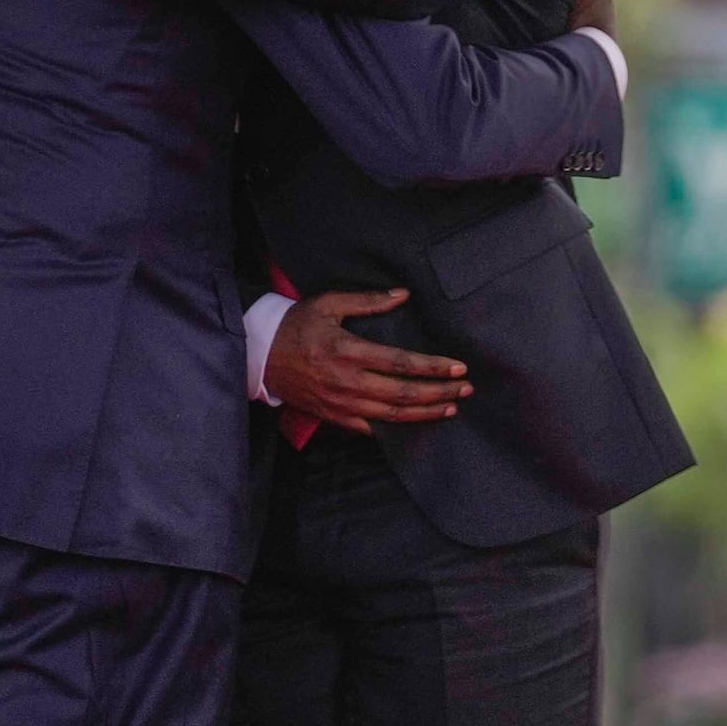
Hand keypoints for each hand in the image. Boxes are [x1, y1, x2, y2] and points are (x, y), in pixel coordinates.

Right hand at [263, 290, 471, 433]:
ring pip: (392, 415)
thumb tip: (402, 296)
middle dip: (439, 392)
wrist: (261, 356)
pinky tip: (416, 424)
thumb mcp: (329, 304)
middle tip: (465, 388)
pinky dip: (396, 429)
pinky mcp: (334, 417)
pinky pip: (371, 430)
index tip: (458, 367)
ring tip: (450, 407)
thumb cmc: (296, 326)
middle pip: (403, 394)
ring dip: (425, 413)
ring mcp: (341, 404)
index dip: (432, 367)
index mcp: (348, 351)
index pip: (401, 363)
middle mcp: (347, 382)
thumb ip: (368, 301)